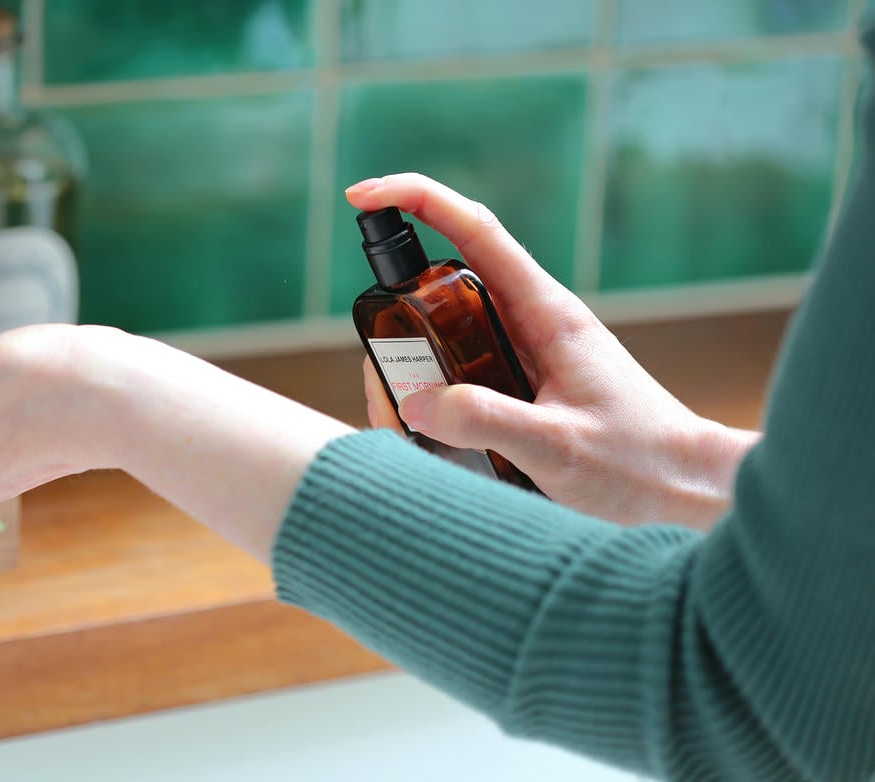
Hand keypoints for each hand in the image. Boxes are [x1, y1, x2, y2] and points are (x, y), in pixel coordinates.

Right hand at [349, 173, 758, 528]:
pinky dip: (433, 399)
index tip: (363, 196)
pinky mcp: (526, 387)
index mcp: (546, 312)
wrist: (690, 492)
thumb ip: (485, 420)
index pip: (472, 230)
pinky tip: (431, 443)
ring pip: (446, 336)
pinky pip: (462, 373)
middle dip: (393, 324)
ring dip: (410, 371)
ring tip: (403, 428)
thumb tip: (413, 401)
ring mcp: (528, 353)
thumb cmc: (641, 466)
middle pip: (442, 288)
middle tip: (380, 385)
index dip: (415, 199)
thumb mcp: (558, 447)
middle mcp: (533, 321)